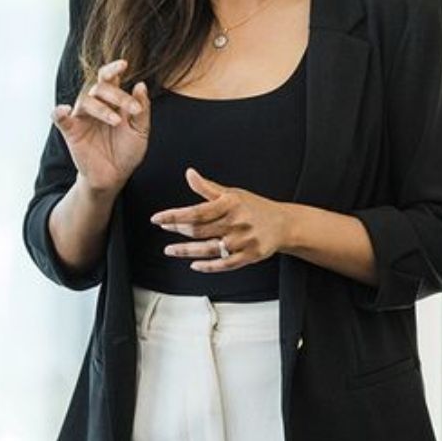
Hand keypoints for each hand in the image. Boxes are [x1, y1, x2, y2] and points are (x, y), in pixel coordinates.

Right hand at [52, 59, 149, 195]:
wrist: (115, 176)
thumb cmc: (127, 151)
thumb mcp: (141, 131)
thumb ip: (143, 109)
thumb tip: (141, 85)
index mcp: (112, 101)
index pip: (110, 78)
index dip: (114, 68)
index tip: (124, 64)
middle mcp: (96, 105)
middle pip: (100, 87)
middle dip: (117, 95)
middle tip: (133, 109)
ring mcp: (82, 117)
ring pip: (85, 100)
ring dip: (101, 108)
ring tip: (116, 121)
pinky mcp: (70, 131)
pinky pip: (60, 118)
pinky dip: (60, 112)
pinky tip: (64, 110)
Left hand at [152, 168, 291, 272]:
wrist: (283, 224)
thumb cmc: (254, 207)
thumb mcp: (232, 193)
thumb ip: (207, 187)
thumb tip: (189, 174)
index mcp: (230, 204)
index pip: (196, 211)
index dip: (174, 215)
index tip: (158, 218)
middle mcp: (236, 222)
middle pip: (199, 230)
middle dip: (177, 230)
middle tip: (164, 228)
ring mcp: (243, 241)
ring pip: (208, 249)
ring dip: (186, 251)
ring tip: (170, 250)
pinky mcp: (249, 256)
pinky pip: (224, 264)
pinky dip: (208, 266)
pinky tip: (194, 264)